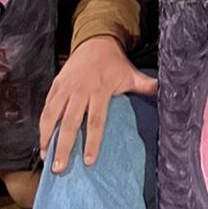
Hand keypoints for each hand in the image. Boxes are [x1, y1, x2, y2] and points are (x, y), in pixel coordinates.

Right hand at [40, 35, 157, 172]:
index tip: (89, 162)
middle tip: (59, 169)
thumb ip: (146, 86)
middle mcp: (81, 90)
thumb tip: (165, 93)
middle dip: (64, 146)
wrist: (96, 40)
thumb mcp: (131, 74)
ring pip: (53, 115)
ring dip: (48, 137)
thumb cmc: (115, 63)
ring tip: (46, 157)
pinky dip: (43, 124)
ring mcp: (66, 87)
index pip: (96, 120)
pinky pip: (47, 106)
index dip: (93, 142)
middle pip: (71, 122)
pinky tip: (42, 140)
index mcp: (101, 90)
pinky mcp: (56, 84)